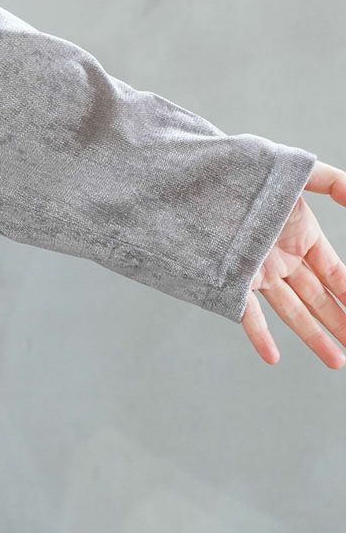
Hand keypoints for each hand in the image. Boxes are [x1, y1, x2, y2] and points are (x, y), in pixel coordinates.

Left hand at [240, 160, 345, 366]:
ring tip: (336, 360)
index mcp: (301, 237)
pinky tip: (272, 357)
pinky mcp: (232, 279)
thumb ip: (330, 181)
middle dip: (339, 323)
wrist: (201, 179)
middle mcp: (282, 259)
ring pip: (292, 311)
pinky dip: (259, 336)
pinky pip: (247, 313)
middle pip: (318, 298)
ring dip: (313, 336)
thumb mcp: (295, 172)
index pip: (336, 274)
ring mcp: (258, 271)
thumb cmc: (247, 172)